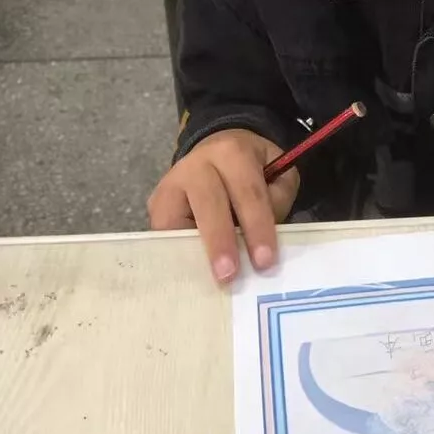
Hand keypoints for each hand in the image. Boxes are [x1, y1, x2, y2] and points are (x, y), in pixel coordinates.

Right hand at [148, 128, 299, 283]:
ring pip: (178, 222)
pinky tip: (193, 275)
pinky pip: (164, 236)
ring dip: (194, 255)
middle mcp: (197, 165)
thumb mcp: (278, 176)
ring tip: (208, 283)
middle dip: (220, 242)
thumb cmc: (253, 170)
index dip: (257, 227)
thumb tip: (260, 248)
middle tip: (229, 275)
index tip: (265, 261)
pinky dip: (179, 257)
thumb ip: (276, 204)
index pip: (248, 192)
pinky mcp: (156, 205)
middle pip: (208, 204)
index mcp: (233, 153)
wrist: (218, 150)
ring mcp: (171, 184)